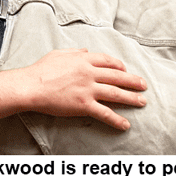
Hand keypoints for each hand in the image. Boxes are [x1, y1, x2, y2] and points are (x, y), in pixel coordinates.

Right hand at [18, 49, 146, 130]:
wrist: (31, 86)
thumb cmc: (41, 70)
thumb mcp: (58, 54)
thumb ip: (74, 52)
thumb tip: (85, 51)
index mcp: (83, 59)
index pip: (107, 61)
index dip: (119, 66)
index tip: (125, 70)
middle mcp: (89, 73)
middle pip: (117, 76)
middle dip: (132, 81)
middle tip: (143, 85)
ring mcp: (88, 89)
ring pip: (115, 93)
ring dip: (131, 98)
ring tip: (142, 102)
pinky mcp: (84, 105)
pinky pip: (104, 113)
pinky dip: (117, 119)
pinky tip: (126, 124)